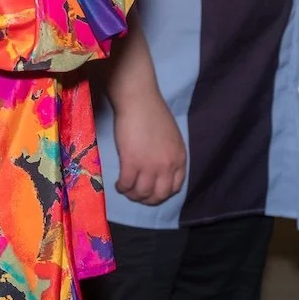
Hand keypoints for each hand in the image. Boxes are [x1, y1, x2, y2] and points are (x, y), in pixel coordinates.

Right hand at [112, 87, 185, 205]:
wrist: (138, 100)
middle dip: (148, 199)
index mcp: (180, 159)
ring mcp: (150, 166)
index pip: (175, 187)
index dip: (162, 193)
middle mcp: (167, 167)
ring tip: (126, 190)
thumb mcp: (171, 137)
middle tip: (138, 196)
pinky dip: (122, 187)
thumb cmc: (153, 112)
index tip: (153, 191)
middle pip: (159, 194)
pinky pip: (127, 183)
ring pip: (142, 192)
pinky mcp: (131, 162)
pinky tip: (118, 185)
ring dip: (133, 195)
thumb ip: (169, 153)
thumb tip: (159, 164)